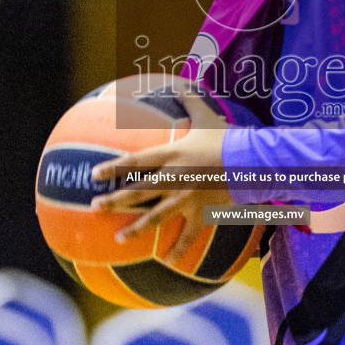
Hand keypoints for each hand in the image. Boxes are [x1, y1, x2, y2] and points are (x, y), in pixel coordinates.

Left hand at [90, 93, 231, 262]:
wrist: (250, 161)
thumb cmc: (227, 138)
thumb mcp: (206, 116)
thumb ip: (191, 100)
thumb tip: (182, 82)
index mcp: (170, 155)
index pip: (134, 162)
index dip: (112, 168)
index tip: (94, 175)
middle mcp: (172, 178)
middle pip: (137, 191)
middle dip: (114, 201)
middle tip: (95, 208)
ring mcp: (185, 198)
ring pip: (155, 217)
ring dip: (135, 228)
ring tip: (119, 238)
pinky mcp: (201, 212)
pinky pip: (188, 235)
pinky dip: (179, 249)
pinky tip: (168, 262)